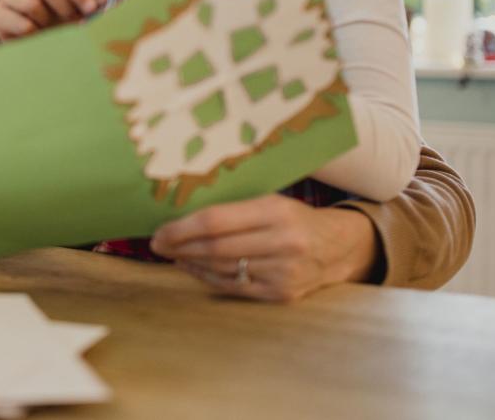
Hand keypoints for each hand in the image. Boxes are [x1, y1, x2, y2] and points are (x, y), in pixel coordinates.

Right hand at [0, 0, 106, 40]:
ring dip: (48, 21)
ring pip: (31, 4)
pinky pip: (21, 23)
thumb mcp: (79, 8)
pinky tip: (37, 36)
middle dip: (64, 8)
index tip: (90, 10)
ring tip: (52, 29)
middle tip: (73, 23)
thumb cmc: (58, 19)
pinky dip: (35, 33)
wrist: (35, 42)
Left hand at [148, 195, 379, 302]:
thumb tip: (181, 212)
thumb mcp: (269, 200)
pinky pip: (234, 287)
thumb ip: (233, 206)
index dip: (182, 228)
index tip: (160, 230)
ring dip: (190, 262)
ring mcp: (283, 272)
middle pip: (216, 248)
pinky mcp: (281, 293)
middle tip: (157, 244)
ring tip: (171, 254)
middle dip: (179, 247)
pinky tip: (193, 267)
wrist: (338, 247)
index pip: (216, 221)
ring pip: (222, 269)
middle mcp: (282, 242)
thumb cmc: (293, 217)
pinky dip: (208, 277)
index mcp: (276, 211)